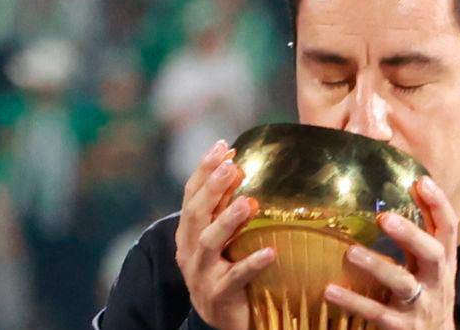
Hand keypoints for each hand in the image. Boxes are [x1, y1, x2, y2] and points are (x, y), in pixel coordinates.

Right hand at [175, 140, 275, 329]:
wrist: (218, 318)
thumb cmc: (225, 270)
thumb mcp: (221, 238)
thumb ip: (226, 209)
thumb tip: (242, 166)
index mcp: (188, 232)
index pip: (190, 195)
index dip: (204, 170)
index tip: (223, 146)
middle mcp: (189, 250)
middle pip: (196, 214)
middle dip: (212, 188)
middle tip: (233, 167)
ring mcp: (201, 273)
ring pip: (210, 242)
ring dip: (228, 220)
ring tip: (249, 203)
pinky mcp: (219, 294)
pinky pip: (236, 276)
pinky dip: (252, 263)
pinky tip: (271, 252)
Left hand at [324, 176, 457, 329]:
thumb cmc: (429, 293)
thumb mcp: (431, 265)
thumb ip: (420, 235)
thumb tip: (409, 188)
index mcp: (444, 262)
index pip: (447, 229)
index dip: (438, 204)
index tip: (420, 181)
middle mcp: (437, 281)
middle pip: (432, 254)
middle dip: (412, 235)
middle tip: (386, 218)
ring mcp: (421, 305)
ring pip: (402, 284)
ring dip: (378, 266)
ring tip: (350, 252)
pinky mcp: (401, 326)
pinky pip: (377, 313)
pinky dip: (354, 301)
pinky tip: (330, 290)